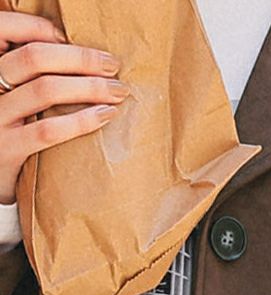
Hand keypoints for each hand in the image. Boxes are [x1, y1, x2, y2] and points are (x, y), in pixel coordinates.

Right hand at [0, 11, 129, 203]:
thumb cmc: (9, 128)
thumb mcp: (11, 95)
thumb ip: (28, 76)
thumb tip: (73, 53)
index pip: (5, 28)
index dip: (40, 28)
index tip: (70, 38)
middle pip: (34, 57)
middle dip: (80, 58)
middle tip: (112, 65)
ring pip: (45, 90)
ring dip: (90, 87)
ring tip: (118, 91)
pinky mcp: (9, 149)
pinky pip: (48, 130)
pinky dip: (82, 120)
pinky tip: (105, 115)